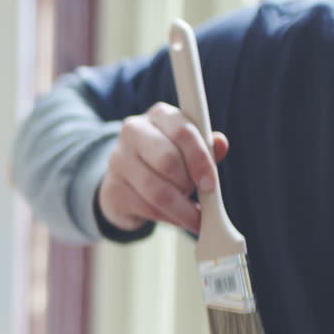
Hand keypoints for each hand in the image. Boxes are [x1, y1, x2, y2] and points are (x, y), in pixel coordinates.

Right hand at [99, 102, 228, 234]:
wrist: (127, 180)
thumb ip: (206, 147)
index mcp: (159, 115)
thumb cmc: (166, 160)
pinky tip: (177, 218)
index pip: (182, 132)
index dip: (200, 160)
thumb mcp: (188, 149)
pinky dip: (168, 218)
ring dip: (181, 208)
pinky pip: (146, 207)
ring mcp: (118, 159)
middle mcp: (134, 131)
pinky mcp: (112, 188)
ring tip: (193, 216)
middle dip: (189, 184)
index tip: (211, 184)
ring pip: (156, 190)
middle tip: (203, 199)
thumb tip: (221, 143)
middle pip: (167, 160)